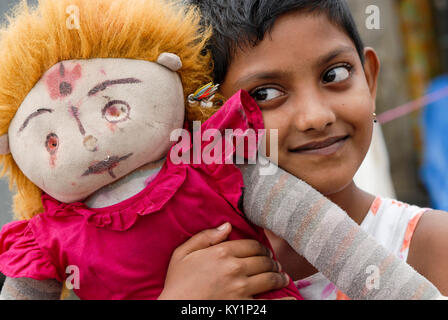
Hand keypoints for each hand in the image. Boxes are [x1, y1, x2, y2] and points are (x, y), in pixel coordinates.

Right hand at [158, 223, 291, 299]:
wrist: (174, 309)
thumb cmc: (177, 283)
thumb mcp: (182, 254)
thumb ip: (205, 237)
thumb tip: (227, 226)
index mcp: (222, 252)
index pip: (251, 245)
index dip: (260, 247)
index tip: (263, 251)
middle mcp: (235, 268)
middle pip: (263, 260)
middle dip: (271, 261)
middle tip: (274, 263)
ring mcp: (241, 289)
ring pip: (269, 278)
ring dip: (279, 276)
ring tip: (282, 277)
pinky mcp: (244, 307)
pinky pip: (270, 304)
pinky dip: (284, 301)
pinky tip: (290, 299)